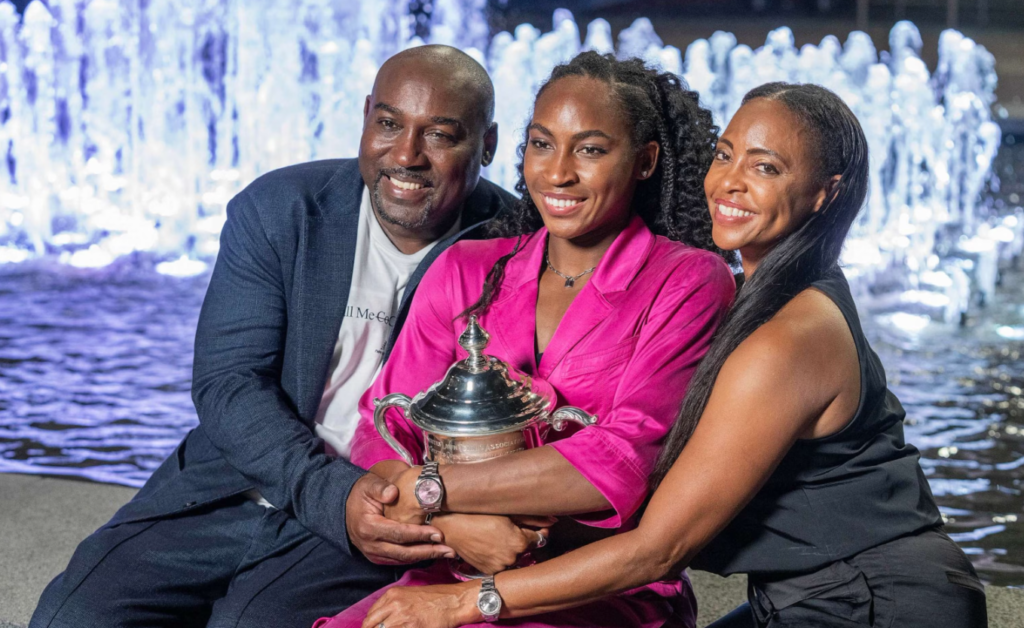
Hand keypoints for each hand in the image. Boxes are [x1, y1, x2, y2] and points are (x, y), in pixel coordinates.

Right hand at [345, 473, 456, 564]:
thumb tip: (393, 493)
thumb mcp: (368, 485)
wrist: (346, 508)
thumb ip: (381, 488)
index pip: (399, 534)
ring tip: (447, 552)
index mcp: (369, 527)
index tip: (438, 533)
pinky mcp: (378, 557)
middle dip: (429, 551)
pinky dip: (417, 557)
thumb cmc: (362, 494)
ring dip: (426, 556)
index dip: (419, 534)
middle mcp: (371, 545)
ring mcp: (374, 554)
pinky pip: (400, 560)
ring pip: (404, 559)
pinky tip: (433, 552)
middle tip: (450, 549)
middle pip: (404, 552)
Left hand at [361, 582, 479, 627]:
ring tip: (402, 627)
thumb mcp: (408, 596)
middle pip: (370, 625)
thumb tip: (381, 622)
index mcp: (391, 595)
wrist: (453, 602)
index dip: (369, 627)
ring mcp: (401, 617)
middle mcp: (393, 604)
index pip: (370, 616)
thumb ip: (392, 606)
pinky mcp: (411, 627)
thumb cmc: (434, 599)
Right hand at [432, 513, 552, 574]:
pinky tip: (490, 545)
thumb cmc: (478, 514)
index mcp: (520, 542)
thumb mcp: (507, 512)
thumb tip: (554, 520)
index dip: (537, 530)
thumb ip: (533, 518)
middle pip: (526, 548)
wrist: (451, 526)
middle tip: (508, 528)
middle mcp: (512, 558)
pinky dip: (498, 556)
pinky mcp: (488, 571)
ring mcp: (499, 566)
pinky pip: (501, 564)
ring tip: (496, 536)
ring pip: (513, 557)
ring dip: (510, 549)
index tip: (533, 526)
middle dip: (522, 539)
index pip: (540, 538)